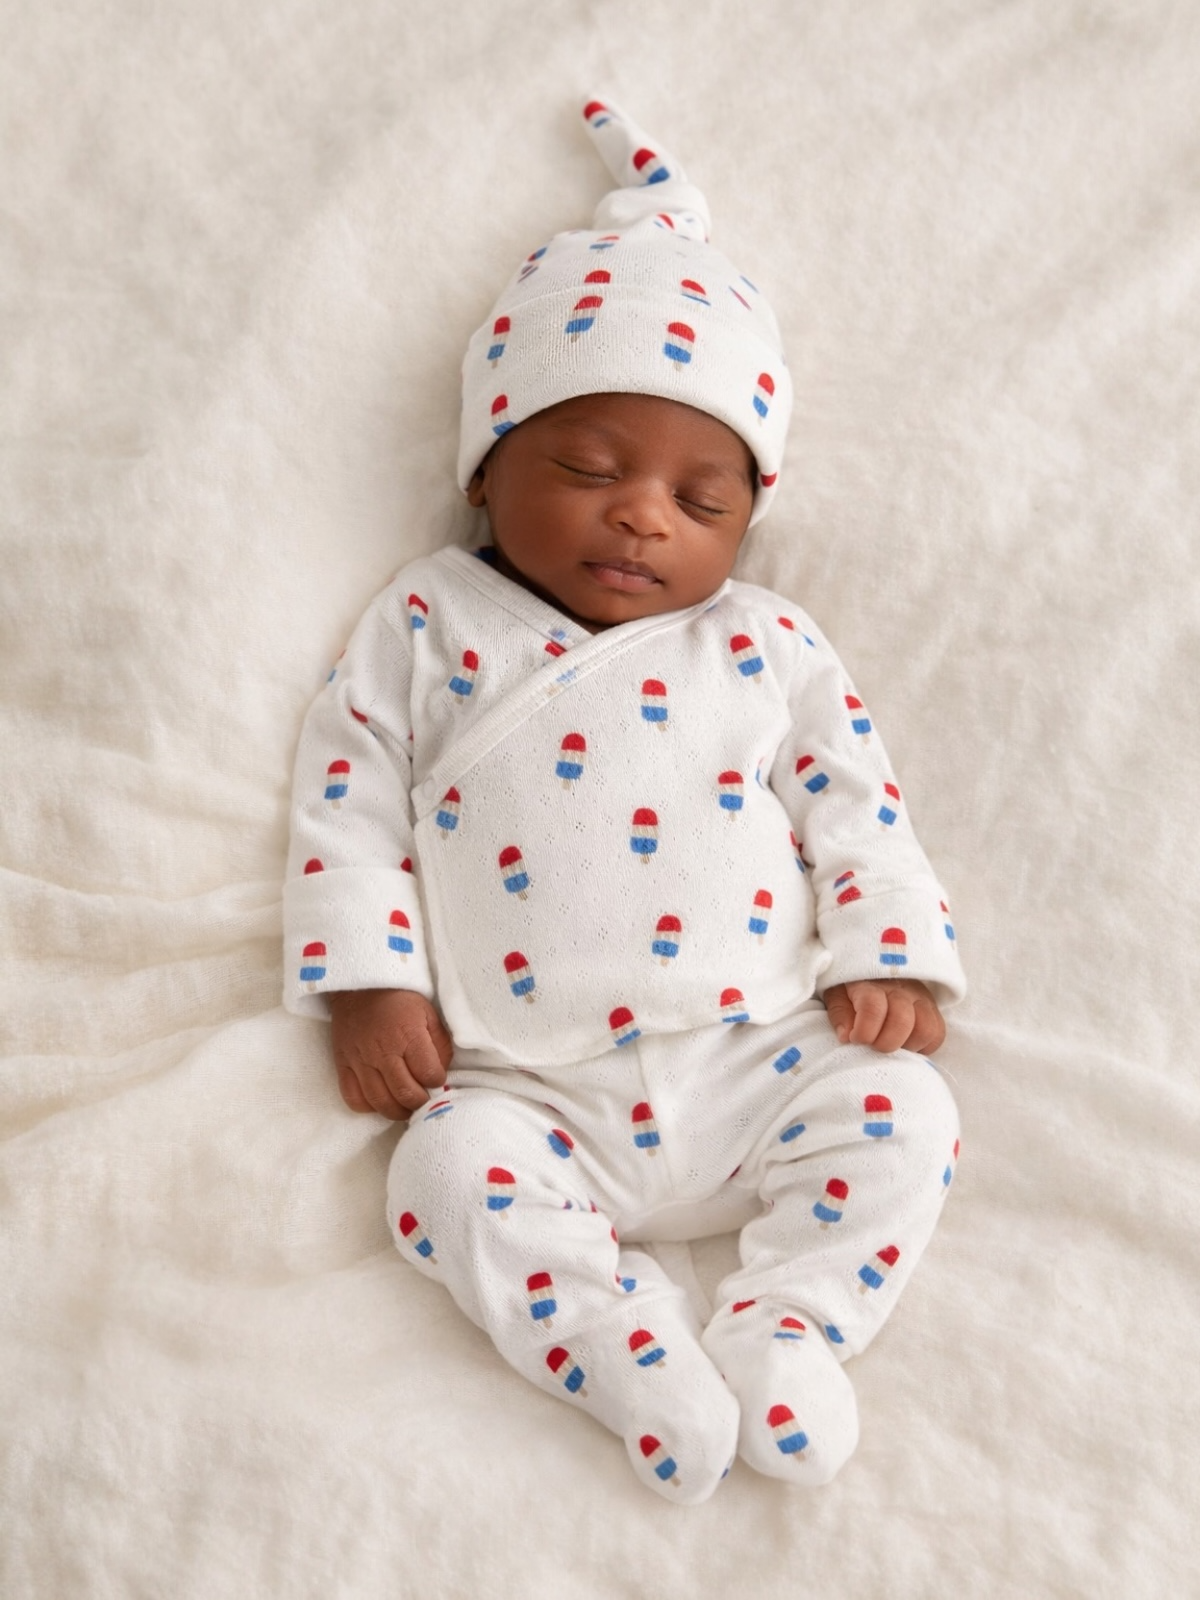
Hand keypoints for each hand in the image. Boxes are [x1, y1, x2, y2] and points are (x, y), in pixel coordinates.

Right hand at [328, 988, 453, 1118]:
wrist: (359, 986)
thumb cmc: (399, 999)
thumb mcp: (428, 1013)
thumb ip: (440, 1043)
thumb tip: (441, 1071)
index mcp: (409, 1036)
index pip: (429, 1075)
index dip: (438, 1081)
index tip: (437, 1079)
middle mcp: (384, 1052)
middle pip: (406, 1094)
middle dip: (420, 1102)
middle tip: (423, 1098)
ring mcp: (360, 1061)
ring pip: (381, 1102)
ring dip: (398, 1111)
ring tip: (405, 1106)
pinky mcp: (343, 1065)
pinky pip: (353, 1098)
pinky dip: (369, 1106)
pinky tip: (380, 1099)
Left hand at [822, 978, 945, 1054]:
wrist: (875, 968)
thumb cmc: (851, 986)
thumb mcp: (835, 994)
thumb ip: (839, 1013)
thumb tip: (847, 1036)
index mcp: (871, 984)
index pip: (873, 1008)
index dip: (864, 1032)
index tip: (855, 1039)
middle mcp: (900, 989)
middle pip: (902, 1021)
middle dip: (885, 1043)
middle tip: (873, 1046)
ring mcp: (921, 998)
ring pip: (926, 1029)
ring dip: (907, 1045)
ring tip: (891, 1044)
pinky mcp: (933, 1008)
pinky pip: (938, 1033)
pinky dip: (924, 1046)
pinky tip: (906, 1044)